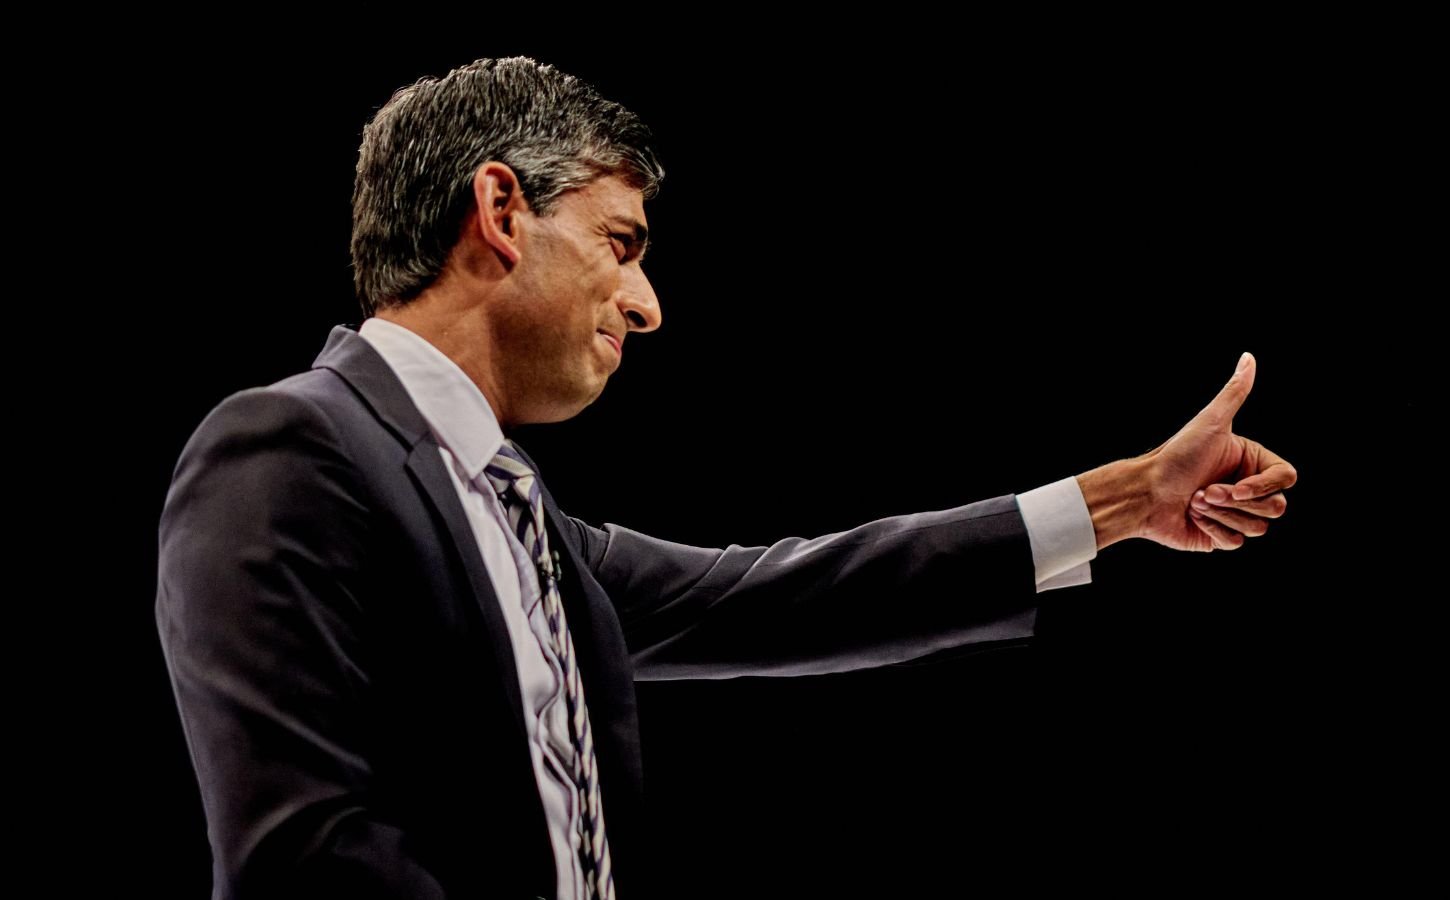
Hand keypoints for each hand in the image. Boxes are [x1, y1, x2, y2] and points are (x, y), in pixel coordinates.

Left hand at [1141, 352, 1297, 551]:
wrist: (1144, 493)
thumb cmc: (1176, 457)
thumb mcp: (1211, 423)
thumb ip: (1234, 392)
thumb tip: (1248, 357)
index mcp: (1251, 463)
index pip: (1285, 479)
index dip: (1263, 487)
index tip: (1236, 486)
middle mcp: (1246, 489)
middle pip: (1276, 508)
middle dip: (1237, 502)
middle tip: (1205, 491)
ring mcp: (1235, 515)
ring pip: (1259, 527)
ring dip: (1222, 514)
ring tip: (1195, 500)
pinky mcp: (1221, 537)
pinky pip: (1237, 542)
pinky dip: (1213, 530)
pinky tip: (1192, 517)